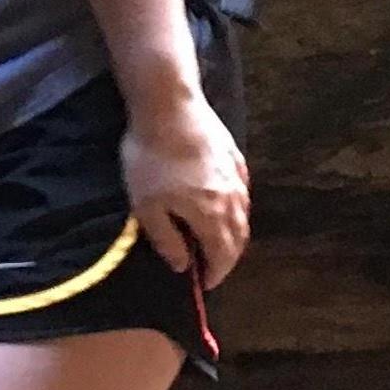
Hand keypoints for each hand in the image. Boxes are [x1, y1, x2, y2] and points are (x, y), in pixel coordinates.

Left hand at [119, 88, 249, 289]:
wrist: (168, 105)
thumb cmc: (151, 158)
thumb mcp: (147, 206)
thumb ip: (167, 240)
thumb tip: (183, 266)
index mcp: (213, 216)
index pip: (222, 255)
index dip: (215, 273)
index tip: (205, 284)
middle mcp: (233, 199)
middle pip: (238, 238)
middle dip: (227, 257)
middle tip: (212, 265)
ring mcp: (237, 175)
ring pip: (243, 214)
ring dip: (233, 233)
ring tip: (216, 239)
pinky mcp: (234, 155)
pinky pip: (241, 191)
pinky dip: (236, 207)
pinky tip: (225, 204)